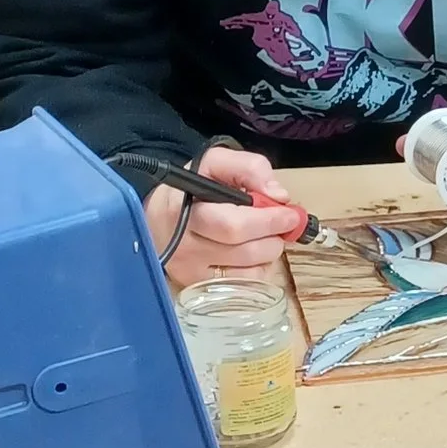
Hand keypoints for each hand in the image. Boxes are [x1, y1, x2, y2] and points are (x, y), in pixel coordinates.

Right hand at [146, 142, 307, 284]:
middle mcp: (184, 244)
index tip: (290, 215)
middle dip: (273, 237)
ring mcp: (188, 269)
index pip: (234, 225)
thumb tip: (279, 196)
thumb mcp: (215, 163)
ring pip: (249, 271)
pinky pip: (242, 284)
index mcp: (185, 209)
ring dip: (268, 252)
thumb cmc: (191, 188)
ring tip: (262, 236)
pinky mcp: (196, 285)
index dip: (269, 221)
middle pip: (245, 251)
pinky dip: (257, 268)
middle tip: (281, 225)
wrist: (156, 214)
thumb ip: (249, 168)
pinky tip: (250, 252)